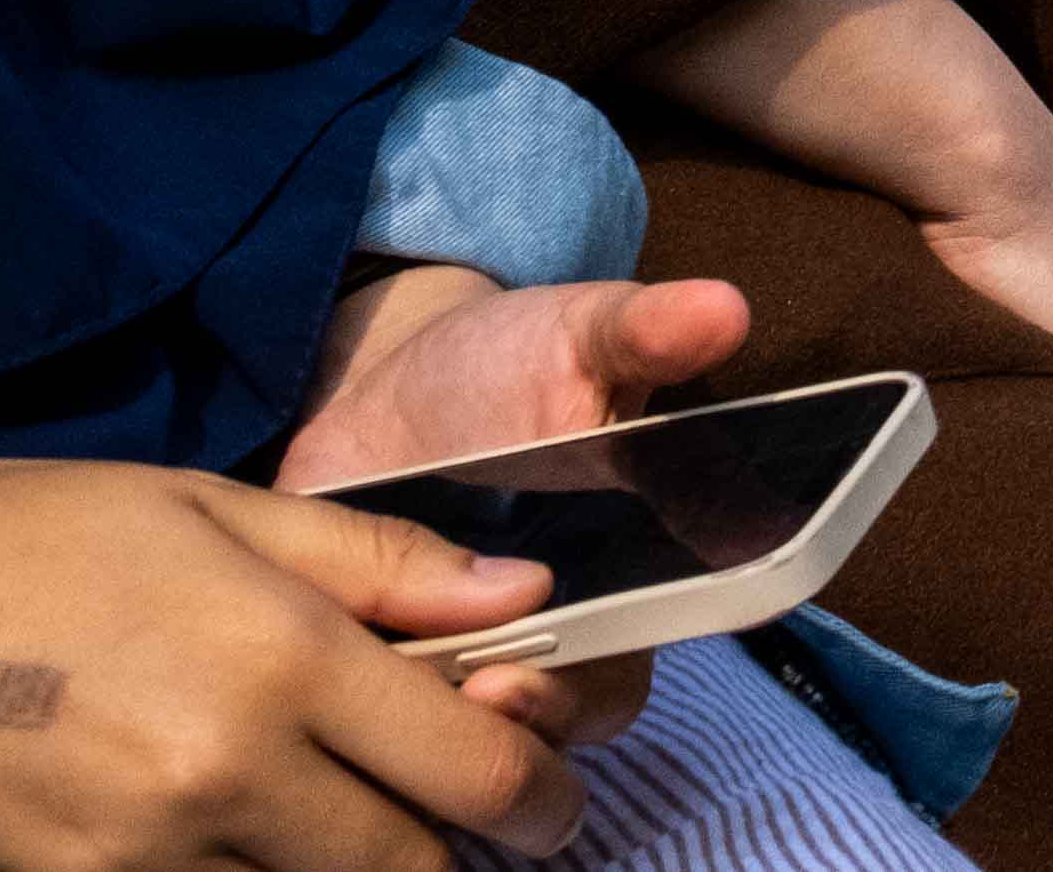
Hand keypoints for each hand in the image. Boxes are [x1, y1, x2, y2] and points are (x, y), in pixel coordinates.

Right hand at [0, 423, 590, 871]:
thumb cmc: (37, 532)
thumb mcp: (222, 509)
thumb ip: (384, 564)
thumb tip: (522, 598)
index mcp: (282, 658)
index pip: (472, 769)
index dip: (539, 797)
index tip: (552, 801)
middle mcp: (226, 771)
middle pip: (408, 865)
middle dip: (464, 852)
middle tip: (480, 827)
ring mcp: (144, 852)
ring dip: (359, 867)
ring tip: (360, 819)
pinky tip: (250, 835)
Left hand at [275, 268, 757, 750]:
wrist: (389, 374)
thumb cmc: (512, 356)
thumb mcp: (578, 333)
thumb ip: (646, 333)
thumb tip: (725, 308)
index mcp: (618, 584)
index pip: (620, 677)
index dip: (584, 695)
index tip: (530, 677)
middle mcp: (544, 642)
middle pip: (541, 736)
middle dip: (506, 733)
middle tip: (468, 693)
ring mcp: (453, 659)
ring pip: (456, 745)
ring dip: (429, 738)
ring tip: (397, 686)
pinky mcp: (369, 661)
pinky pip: (366, 724)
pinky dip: (348, 712)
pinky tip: (327, 671)